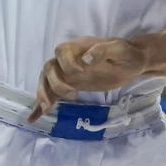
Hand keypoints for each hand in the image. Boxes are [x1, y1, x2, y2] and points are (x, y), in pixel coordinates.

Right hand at [28, 36, 148, 122]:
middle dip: (53, 82)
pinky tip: (33, 118)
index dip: (67, 63)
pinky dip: (40, 105)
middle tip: (71, 95)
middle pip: (49, 67)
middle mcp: (70, 60)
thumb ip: (103, 51)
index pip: (62, 52)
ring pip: (46, 80)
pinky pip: (52, 94)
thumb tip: (85, 60)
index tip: (81, 73)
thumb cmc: (127, 53)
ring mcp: (70, 74)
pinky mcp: (72, 86)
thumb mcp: (120, 50)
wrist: (133, 62)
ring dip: (43, 93)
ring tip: (47, 109)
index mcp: (80, 47)